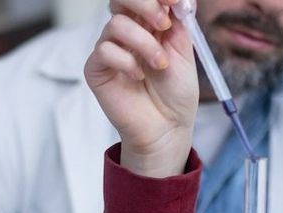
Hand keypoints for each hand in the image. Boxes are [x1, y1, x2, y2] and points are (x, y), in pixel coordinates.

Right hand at [85, 0, 197, 177]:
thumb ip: (181, 23)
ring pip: (116, 24)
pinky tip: (138, 78)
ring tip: (159, 65)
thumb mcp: (185, 52)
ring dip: (144, 43)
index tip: (176, 2)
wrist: (168, 128)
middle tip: (164, 24)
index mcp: (148, 23)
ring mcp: (109, 49)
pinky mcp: (96, 69)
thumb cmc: (176, 93)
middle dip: (145, 4)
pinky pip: (104, 51)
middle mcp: (127, 32)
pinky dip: (126, 62)